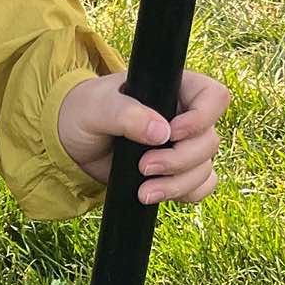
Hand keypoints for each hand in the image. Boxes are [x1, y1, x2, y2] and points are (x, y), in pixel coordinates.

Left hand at [56, 69, 228, 204]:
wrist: (71, 144)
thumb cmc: (83, 111)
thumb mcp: (97, 107)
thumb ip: (127, 114)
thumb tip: (162, 133)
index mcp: (175, 88)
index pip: (213, 97)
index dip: (201, 119)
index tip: (170, 133)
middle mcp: (185, 117)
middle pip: (209, 141)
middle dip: (180, 160)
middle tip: (144, 166)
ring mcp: (183, 146)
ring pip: (205, 168)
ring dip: (178, 184)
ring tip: (144, 192)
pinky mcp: (176, 172)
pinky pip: (200, 186)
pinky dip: (185, 194)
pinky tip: (156, 196)